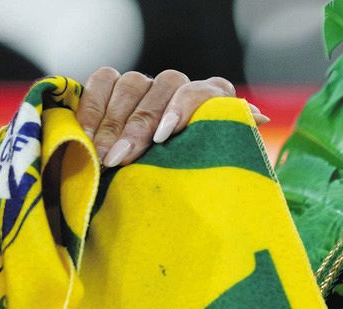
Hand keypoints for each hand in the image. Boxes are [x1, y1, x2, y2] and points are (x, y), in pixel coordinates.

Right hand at [77, 67, 269, 167]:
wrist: (168, 193)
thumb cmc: (197, 183)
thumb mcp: (216, 170)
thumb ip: (234, 143)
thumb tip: (260, 118)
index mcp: (212, 103)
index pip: (204, 90)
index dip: (183, 108)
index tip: (164, 136)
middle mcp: (180, 89)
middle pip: (163, 88)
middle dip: (138, 125)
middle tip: (119, 158)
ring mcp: (146, 85)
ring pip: (131, 82)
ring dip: (113, 120)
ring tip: (101, 155)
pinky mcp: (113, 87)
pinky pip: (102, 81)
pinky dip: (91, 107)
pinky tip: (82, 134)